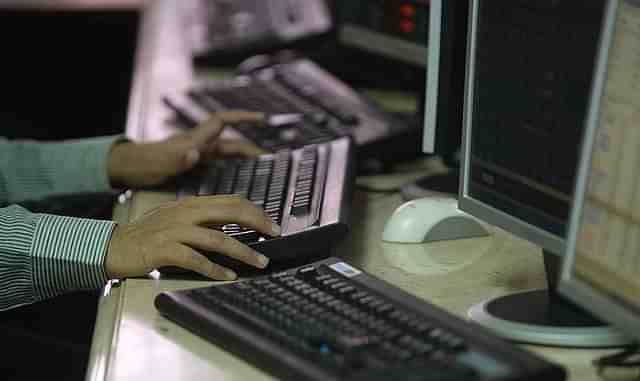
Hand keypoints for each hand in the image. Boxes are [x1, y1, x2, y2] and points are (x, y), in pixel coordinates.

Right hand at [105, 195, 280, 279]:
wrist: (113, 246)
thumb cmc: (147, 235)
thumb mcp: (177, 220)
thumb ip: (203, 220)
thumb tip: (231, 227)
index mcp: (191, 204)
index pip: (231, 201)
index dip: (255, 211)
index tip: (271, 223)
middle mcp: (185, 213)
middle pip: (230, 212)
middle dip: (257, 222)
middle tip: (275, 235)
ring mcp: (174, 230)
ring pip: (217, 238)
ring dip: (243, 251)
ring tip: (259, 261)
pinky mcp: (164, 249)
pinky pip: (195, 259)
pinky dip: (215, 269)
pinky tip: (228, 276)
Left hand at [108, 111, 267, 187]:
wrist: (126, 168)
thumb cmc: (142, 164)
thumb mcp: (161, 163)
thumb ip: (179, 159)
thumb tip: (194, 155)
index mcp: (195, 141)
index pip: (222, 122)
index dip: (243, 117)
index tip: (261, 118)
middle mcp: (199, 146)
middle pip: (230, 143)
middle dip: (250, 147)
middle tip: (270, 158)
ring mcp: (196, 156)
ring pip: (225, 155)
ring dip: (243, 159)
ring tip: (260, 168)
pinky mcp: (192, 167)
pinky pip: (217, 166)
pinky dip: (230, 169)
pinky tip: (237, 178)